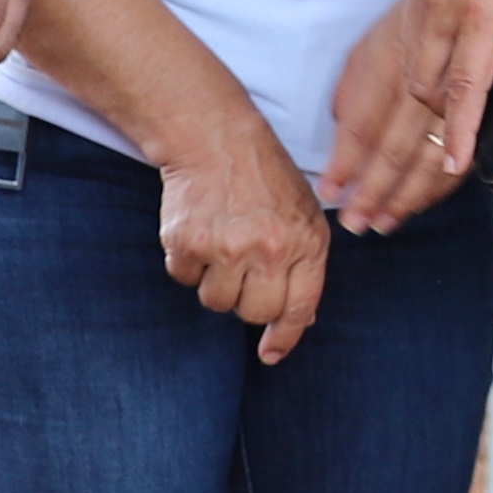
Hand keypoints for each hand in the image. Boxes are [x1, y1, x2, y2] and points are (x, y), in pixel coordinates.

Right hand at [158, 112, 332, 360]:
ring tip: (222, 247)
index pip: (299, 308)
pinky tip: (200, 234)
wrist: (215, 139)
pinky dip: (190, 265)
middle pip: (255, 313)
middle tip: (244, 274)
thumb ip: (306, 264)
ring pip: (217, 302)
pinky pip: (186, 279)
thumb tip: (301, 319)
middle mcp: (268, 249)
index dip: (285, 337)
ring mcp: (225, 247)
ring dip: (217, 284)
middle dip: (248, 303)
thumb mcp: (305, 214)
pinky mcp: (186, 243)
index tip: (271, 353)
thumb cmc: (265, 177)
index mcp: (305, 242)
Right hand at [322, 0, 492, 232]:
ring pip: (396, 86)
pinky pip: (388, 61)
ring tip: (349, 189)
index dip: (461, 129)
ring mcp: (422, 7)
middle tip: (376, 210)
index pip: (470, 84)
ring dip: (377, 137)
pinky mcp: (416, 0)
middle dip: (397, 159)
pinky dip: (373, 98)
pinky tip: (356, 128)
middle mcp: (444, 15)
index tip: (452, 166)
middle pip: (418, 100)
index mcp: (484, 10)